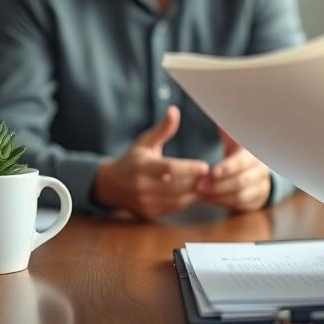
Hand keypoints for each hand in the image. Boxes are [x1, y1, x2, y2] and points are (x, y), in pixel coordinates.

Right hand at [93, 106, 209, 218]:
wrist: (110, 185)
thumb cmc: (133, 159)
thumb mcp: (145, 141)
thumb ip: (163, 129)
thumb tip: (174, 110)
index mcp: (142, 166)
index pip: (169, 169)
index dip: (189, 168)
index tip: (206, 166)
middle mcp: (142, 186)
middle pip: (176, 186)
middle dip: (196, 181)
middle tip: (213, 174)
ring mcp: (145, 202)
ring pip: (177, 200)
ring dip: (194, 192)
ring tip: (207, 182)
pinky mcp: (149, 213)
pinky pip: (173, 209)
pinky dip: (187, 201)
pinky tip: (195, 191)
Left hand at [196, 126, 271, 211]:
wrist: (253, 164)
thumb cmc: (237, 147)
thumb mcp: (233, 135)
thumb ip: (225, 125)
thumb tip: (218, 109)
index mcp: (255, 151)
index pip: (243, 162)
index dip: (227, 168)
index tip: (211, 172)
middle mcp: (262, 169)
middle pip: (241, 181)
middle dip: (218, 185)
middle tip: (198, 186)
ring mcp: (262, 185)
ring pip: (240, 196)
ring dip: (218, 195)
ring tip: (200, 192)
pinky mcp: (257, 199)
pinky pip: (239, 205)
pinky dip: (222, 203)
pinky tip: (208, 197)